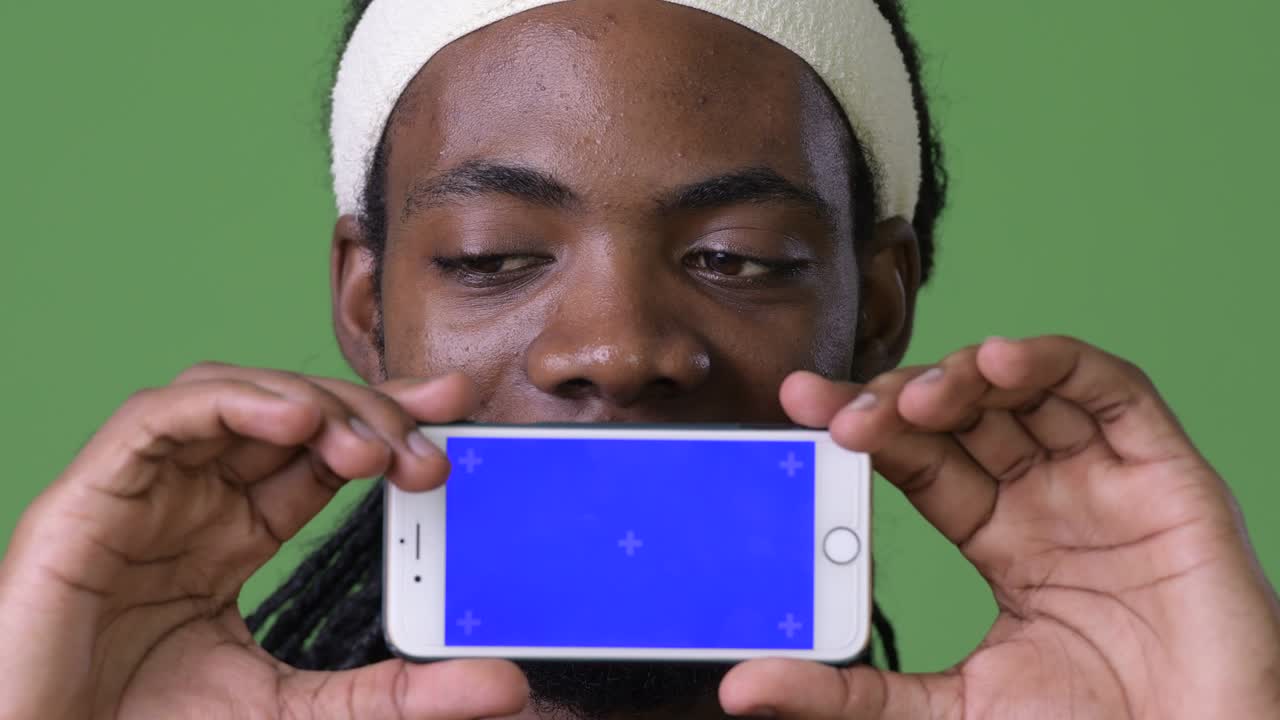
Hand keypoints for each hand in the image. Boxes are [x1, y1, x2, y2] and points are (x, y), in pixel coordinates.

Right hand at [0, 364, 527, 719]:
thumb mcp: (299, 710)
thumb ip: (397, 693)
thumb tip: (506, 686)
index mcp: (234, 533)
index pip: (323, 452)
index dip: (387, 422)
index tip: (456, 414)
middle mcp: (195, 498)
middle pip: (292, 414)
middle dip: (369, 415)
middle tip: (429, 452)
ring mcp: (145, 490)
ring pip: (236, 395)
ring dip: (313, 403)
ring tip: (371, 448)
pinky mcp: (91, 493)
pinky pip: (163, 415)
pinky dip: (233, 400)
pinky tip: (293, 419)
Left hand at [722, 336, 1279, 718]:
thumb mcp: (946, 710)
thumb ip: (848, 692)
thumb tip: (741, 687)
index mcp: (1000, 535)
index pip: (918, 459)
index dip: (864, 426)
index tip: (799, 406)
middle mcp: (1048, 496)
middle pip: (962, 416)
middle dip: (898, 399)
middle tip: (840, 412)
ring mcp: (1104, 479)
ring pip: (1026, 388)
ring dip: (963, 374)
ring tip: (911, 398)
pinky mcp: (1166, 474)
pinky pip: (1111, 393)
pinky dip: (1055, 364)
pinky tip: (1000, 362)